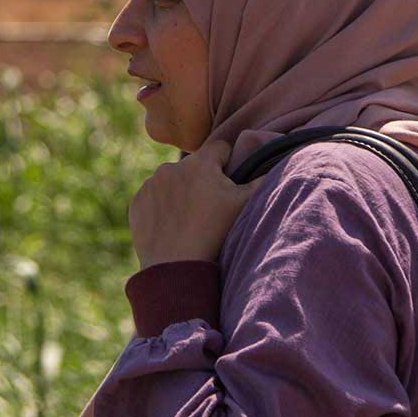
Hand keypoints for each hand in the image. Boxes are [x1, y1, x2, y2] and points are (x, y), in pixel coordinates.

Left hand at [129, 140, 258, 268]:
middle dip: (204, 180)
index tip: (230, 184)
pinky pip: (153, 198)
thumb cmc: (215, 233)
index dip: (229, 164)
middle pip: (195, 166)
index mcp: (200, 163)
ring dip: (181, 192)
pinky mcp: (137, 202)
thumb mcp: (245, 205)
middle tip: (211, 208)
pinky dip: (162, 207)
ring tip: (191, 219)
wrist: (175, 267)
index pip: (220, 149)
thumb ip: (263, 179)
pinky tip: (172, 226)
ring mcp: (150, 184)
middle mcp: (171, 167)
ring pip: (172, 181)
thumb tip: (280, 163)